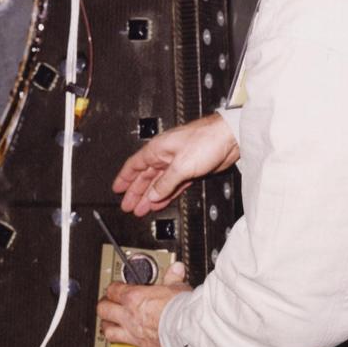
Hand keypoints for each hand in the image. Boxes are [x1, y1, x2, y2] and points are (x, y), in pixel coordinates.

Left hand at [96, 261, 191, 346]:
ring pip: (110, 332)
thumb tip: (176, 269)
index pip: (114, 290)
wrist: (190, 333)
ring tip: (110, 326)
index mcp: (135, 299)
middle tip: (106, 304)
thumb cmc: (183, 309)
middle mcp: (131, 318)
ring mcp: (135, 336)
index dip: (113, 288)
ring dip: (109, 328)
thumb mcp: (178, 287)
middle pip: (104, 311)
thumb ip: (173, 279)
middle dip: (104, 306)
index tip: (115, 288)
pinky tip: (138, 346)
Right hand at [113, 113, 239, 215]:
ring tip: (141, 209)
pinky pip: (173, 185)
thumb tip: (152, 195)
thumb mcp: (181, 165)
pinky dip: (165, 194)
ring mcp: (178, 163)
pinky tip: (159, 202)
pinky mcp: (191, 170)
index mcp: (158, 149)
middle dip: (135, 192)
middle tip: (128, 206)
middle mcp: (166, 156)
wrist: (230, 138)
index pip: (134, 165)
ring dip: (149, 196)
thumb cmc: (207, 140)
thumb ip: (165, 183)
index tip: (117, 189)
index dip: (124, 178)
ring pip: (159, 183)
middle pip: (145, 177)